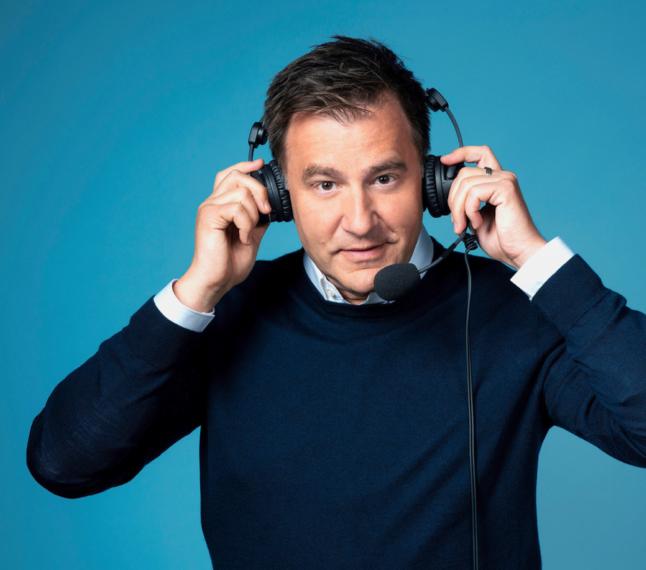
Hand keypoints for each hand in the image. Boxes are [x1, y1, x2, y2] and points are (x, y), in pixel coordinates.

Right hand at [176, 157, 271, 309]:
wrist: (216, 281)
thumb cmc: (229, 262)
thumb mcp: (251, 236)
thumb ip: (258, 218)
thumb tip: (270, 206)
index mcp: (221, 204)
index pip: (229, 174)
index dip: (245, 165)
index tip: (261, 164)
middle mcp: (212, 202)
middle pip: (238, 176)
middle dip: (259, 190)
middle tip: (266, 211)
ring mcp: (209, 208)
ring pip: (241, 192)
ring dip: (254, 214)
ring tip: (249, 232)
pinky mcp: (209, 217)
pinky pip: (236, 208)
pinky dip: (246, 224)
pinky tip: (243, 237)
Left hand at [441, 145, 546, 269]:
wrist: (518, 251)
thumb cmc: (501, 238)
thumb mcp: (476, 216)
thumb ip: (467, 202)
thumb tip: (450, 197)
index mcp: (496, 180)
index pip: (480, 153)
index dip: (461, 153)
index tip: (445, 160)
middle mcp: (502, 176)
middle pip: (464, 173)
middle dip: (453, 199)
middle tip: (457, 221)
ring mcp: (505, 181)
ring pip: (466, 184)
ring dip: (458, 209)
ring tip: (464, 225)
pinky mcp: (506, 189)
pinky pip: (474, 193)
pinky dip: (469, 211)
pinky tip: (477, 223)